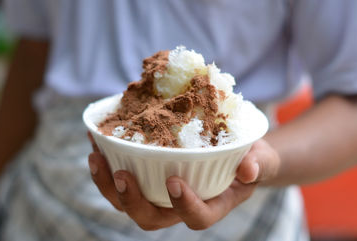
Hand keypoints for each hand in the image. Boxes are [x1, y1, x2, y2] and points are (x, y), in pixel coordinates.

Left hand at [87, 133, 279, 229]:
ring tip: (96, 156)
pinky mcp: (147, 176)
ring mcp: (159, 193)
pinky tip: (95, 137)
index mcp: (210, 204)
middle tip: (123, 174)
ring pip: (128, 201)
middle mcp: (180, 205)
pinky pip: (120, 175)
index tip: (174, 181)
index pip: (197, 218)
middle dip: (133, 201)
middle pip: (151, 217)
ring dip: (108, 184)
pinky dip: (106, 160)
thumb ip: (258, 163)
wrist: (232, 150)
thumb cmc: (248, 157)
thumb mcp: (260, 159)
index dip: (184, 206)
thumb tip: (248, 168)